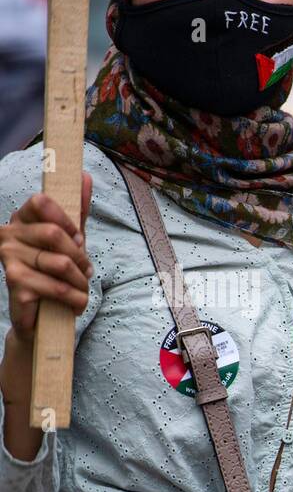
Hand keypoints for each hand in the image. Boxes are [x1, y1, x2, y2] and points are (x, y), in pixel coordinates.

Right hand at [0, 173, 93, 347]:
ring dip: (81, 282)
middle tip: (86, 271)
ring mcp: (8, 258)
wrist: (42, 315)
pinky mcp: (14, 283)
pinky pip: (58, 288)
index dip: (67, 221)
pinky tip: (74, 304)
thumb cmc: (55, 273)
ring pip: (61, 264)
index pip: (41, 201)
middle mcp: (8, 235)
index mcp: (20, 219)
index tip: (78, 239)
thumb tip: (83, 175)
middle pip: (55, 234)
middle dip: (80, 257)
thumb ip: (77, 209)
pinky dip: (76, 299)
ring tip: (80, 289)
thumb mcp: (71, 238)